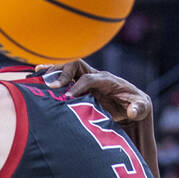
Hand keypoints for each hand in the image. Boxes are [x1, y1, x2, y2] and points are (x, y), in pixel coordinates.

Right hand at [36, 61, 150, 122]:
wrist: (133, 105)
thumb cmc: (137, 106)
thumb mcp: (142, 108)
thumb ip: (139, 109)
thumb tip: (131, 112)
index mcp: (109, 80)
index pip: (91, 78)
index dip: (79, 86)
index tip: (68, 97)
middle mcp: (95, 76)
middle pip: (76, 65)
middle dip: (63, 73)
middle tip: (52, 87)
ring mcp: (87, 79)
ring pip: (67, 68)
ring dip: (53, 71)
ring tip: (37, 76)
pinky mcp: (80, 85)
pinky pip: (64, 76)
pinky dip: (51, 74)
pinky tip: (36, 75)